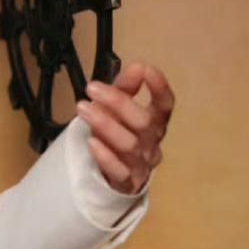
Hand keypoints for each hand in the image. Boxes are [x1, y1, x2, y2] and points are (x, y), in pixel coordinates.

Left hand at [74, 59, 173, 193]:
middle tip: (93, 89)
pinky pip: (119, 171)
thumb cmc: (118, 135)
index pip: (165, 105)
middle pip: (143, 122)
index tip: (145, 69)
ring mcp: (141, 164)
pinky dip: (106, 156)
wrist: (111, 177)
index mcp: (155, 122)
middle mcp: (152, 143)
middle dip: (118, 102)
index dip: (159, 87)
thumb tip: (137, 65)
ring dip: (105, 124)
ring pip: (129, 145)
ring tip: (83, 109)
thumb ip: (126, 88)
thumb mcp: (119, 108)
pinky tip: (92, 142)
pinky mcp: (126, 183)